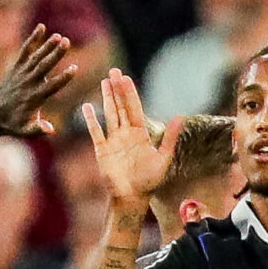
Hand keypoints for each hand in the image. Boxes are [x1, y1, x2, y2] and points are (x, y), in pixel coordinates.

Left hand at [0, 25, 79, 137]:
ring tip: (59, 36)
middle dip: (55, 54)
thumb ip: (38, 130)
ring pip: (35, 57)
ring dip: (47, 45)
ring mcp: (21, 73)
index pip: (51, 86)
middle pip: (43, 67)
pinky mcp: (16, 67)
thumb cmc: (14, 123)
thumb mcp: (25, 131)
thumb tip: (51, 130)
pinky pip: (24, 51)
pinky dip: (32, 39)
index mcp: (34, 98)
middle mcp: (27, 83)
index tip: (74, 69)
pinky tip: (41, 28)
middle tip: (66, 42)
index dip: (63, 78)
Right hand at [79, 70, 180, 210]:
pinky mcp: (102, 150)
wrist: (132, 197)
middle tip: (114, 71)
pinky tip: (86, 107)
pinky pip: (96, 132)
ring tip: (104, 82)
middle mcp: (126, 134)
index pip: (134, 109)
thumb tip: (181, 117)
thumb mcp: (164, 158)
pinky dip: (91, 120)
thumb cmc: (149, 181)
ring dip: (106, 99)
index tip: (126, 78)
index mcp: (140, 134)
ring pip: (109, 115)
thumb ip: (170, 138)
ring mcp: (113, 140)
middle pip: (121, 107)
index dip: (130, 93)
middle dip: (117, 89)